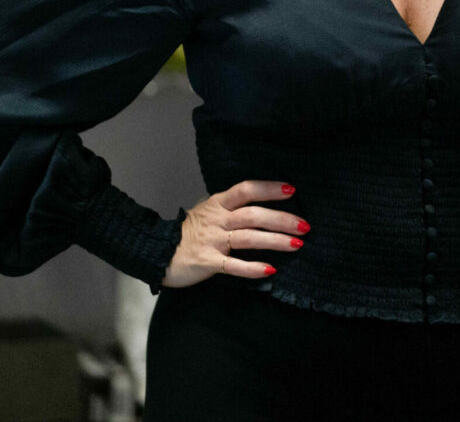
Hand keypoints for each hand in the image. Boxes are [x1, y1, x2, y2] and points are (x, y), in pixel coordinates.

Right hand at [161, 180, 309, 288]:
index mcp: (218, 204)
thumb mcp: (207, 211)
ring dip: (275, 241)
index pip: (246, 189)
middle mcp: (217, 219)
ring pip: (249, 238)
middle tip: (305, 225)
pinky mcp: (207, 262)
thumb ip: (231, 207)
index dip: (269, 188)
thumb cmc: (187, 232)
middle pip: (254, 215)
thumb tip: (262, 204)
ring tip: (297, 245)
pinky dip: (252, 268)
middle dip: (282, 219)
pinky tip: (270, 270)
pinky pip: (233, 265)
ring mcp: (212, 241)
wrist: (155, 251)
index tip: (291, 190)